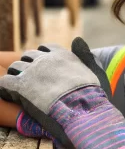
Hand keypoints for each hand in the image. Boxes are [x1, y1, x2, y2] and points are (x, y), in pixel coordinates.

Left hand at [0, 39, 124, 148]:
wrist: (82, 109)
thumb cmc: (91, 93)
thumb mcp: (93, 68)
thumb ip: (84, 54)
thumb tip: (77, 40)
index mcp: (61, 54)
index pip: (45, 48)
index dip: (44, 57)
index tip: (46, 66)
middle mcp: (44, 59)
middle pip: (28, 56)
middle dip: (30, 65)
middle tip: (34, 80)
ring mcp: (31, 71)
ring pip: (15, 67)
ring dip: (18, 76)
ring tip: (23, 89)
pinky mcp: (20, 86)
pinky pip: (5, 82)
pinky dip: (7, 88)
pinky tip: (14, 96)